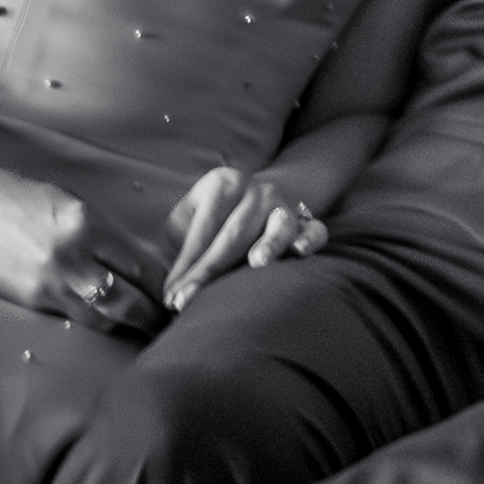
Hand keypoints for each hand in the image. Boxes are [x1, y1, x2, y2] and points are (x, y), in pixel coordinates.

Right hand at [0, 155, 163, 332]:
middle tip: (170, 324)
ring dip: (124, 326)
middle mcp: (70, 257)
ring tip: (143, 329)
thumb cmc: (27, 200)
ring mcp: (48, 283)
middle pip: (127, 302)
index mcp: (87, 225)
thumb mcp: (74, 207)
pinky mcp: (30, 300)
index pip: (141, 267)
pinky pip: (71, 318)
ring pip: (101, 319)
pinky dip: (92, 321)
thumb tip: (142, 270)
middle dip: (152, 317)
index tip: (180, 294)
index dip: (164, 286)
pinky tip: (105, 322)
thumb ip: (106, 238)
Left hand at [156, 163, 329, 307]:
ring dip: (269, 244)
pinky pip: (315, 230)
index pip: (203, 227)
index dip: (186, 263)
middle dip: (210, 270)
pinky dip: (310, 239)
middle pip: (234, 233)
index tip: (171, 296)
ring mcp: (284, 206)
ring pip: (279, 226)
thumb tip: (168, 285)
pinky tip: (301, 252)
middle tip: (188, 300)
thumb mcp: (191, 214)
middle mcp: (257, 191)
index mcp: (224, 183)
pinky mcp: (307, 221)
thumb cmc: (213, 215)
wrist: (256, 194)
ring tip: (257, 263)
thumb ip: (180, 239)